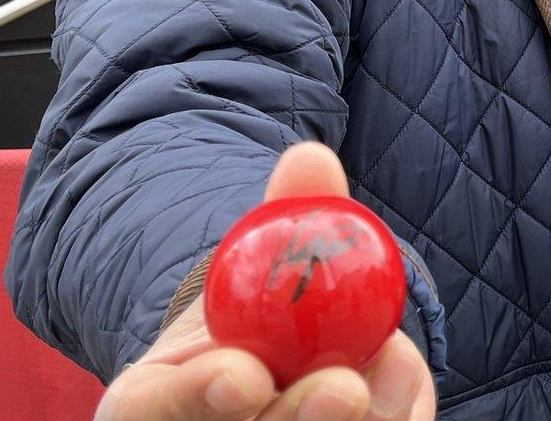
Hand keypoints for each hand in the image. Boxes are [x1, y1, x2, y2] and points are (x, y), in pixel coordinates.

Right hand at [94, 143, 438, 420]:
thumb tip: (312, 156)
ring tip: (395, 364)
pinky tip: (404, 382)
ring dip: (366, 418)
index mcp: (146, 407)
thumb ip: (282, 218)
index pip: (152, 411)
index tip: (246, 374)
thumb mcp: (256, 267)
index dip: (200, 397)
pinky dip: (396, 419)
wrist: (267, 372)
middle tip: (343, 387)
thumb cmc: (255, 317)